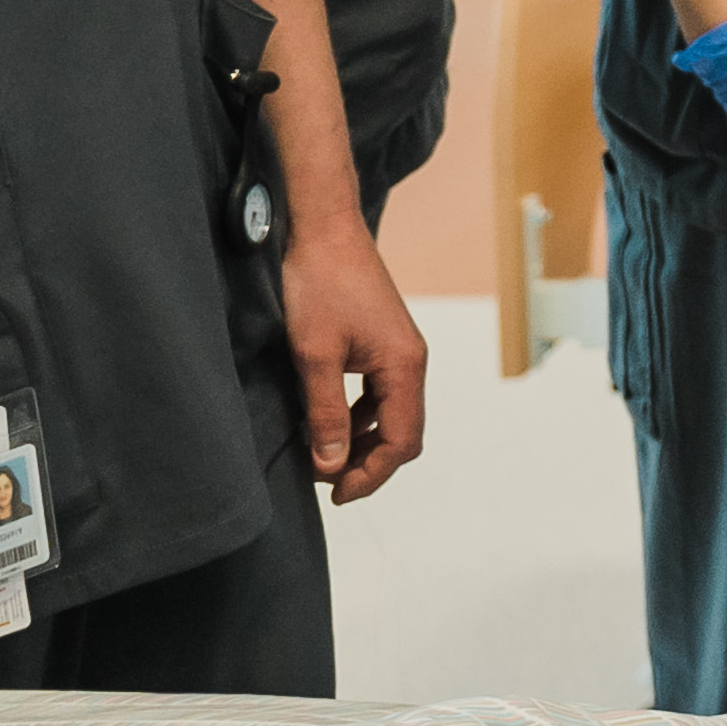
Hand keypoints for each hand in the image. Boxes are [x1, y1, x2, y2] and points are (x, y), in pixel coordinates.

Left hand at [275, 215, 430, 500]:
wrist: (324, 230)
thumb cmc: (320, 286)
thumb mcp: (315, 356)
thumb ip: (326, 414)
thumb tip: (331, 464)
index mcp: (404, 366)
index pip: (401, 441)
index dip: (371, 475)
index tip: (334, 495)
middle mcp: (411, 361)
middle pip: (404, 432)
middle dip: (370, 464)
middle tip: (328, 484)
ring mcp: (398, 351)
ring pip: (392, 414)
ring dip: (363, 442)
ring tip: (323, 458)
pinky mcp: (382, 342)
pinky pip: (379, 394)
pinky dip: (358, 417)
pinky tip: (327, 422)